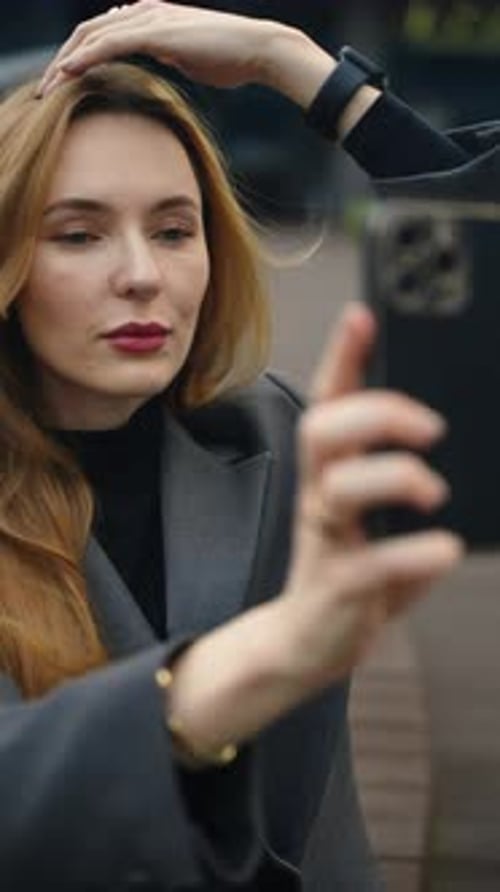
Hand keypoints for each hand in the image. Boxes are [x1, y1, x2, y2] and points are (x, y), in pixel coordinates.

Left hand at [37, 0, 333, 107]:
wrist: (258, 50)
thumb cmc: (232, 58)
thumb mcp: (192, 56)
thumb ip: (171, 53)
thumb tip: (164, 58)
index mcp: (150, 18)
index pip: (102, 35)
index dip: (79, 58)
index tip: (64, 84)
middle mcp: (144, 11)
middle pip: (88, 32)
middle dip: (63, 60)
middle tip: (46, 89)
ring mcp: (149, 17)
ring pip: (93, 36)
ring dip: (66, 61)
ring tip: (49, 87)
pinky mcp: (156, 31)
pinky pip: (110, 42)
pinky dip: (86, 57)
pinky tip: (69, 73)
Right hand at [278, 302, 462, 689]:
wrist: (306, 644)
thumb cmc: (350, 572)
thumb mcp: (375, 518)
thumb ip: (404, 484)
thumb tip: (463, 458)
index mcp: (330, 473)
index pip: (328, 403)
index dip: (342, 358)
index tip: (362, 315)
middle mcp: (319, 497)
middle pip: (322, 430)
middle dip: (376, 413)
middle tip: (430, 430)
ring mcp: (323, 540)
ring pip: (340, 489)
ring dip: (396, 478)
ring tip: (434, 494)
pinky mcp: (335, 586)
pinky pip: (371, 563)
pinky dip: (415, 553)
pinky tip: (445, 550)